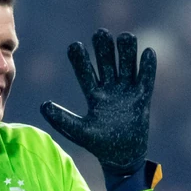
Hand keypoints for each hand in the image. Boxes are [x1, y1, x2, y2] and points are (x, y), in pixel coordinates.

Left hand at [41, 29, 155, 174]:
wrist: (121, 157)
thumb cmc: (98, 144)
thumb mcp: (78, 131)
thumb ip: (62, 119)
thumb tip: (43, 105)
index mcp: (94, 95)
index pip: (86, 73)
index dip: (80, 60)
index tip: (74, 45)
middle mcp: (110, 90)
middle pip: (107, 64)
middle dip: (104, 50)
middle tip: (100, 33)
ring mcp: (127, 93)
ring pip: (126, 67)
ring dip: (126, 52)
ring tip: (125, 36)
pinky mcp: (142, 99)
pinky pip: (146, 80)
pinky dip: (147, 67)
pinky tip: (147, 52)